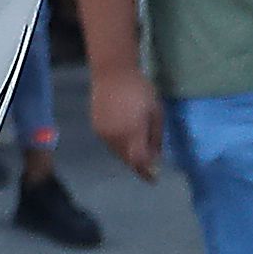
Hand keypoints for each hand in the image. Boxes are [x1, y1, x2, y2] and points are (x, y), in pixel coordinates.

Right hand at [84, 63, 164, 183]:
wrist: (112, 73)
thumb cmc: (140, 89)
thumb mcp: (156, 112)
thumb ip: (155, 137)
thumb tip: (155, 156)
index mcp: (133, 133)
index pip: (140, 161)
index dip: (147, 173)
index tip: (154, 179)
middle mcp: (116, 138)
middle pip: (128, 160)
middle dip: (139, 164)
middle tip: (149, 164)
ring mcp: (104, 134)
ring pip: (118, 153)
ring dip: (129, 155)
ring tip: (138, 150)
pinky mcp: (96, 128)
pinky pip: (110, 144)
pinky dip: (120, 146)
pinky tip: (126, 138)